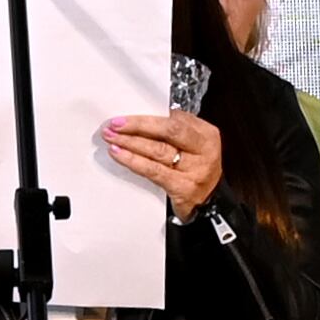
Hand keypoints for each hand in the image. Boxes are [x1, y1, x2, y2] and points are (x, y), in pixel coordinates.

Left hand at [103, 110, 224, 216]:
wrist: (208, 202)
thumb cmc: (195, 168)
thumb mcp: (193, 144)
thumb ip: (174, 129)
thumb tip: (142, 119)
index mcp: (206, 134)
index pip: (174, 120)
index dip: (147, 118)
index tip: (126, 117)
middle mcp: (203, 151)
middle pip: (168, 132)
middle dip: (138, 126)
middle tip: (115, 125)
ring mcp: (195, 171)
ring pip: (158, 151)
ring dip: (130, 143)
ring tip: (111, 138)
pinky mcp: (183, 188)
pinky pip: (153, 171)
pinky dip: (133, 161)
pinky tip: (119, 155)